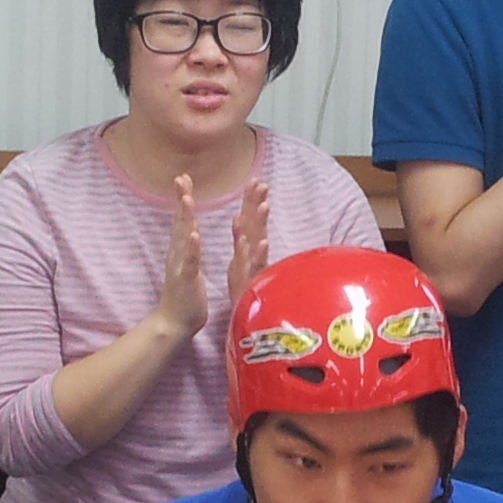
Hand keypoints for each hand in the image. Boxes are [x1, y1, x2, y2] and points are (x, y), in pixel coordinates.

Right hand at [153, 174, 210, 339]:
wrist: (175, 323)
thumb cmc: (186, 295)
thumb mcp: (188, 265)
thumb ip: (188, 247)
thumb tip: (188, 231)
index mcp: (182, 250)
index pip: (183, 219)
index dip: (183, 198)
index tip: (184, 177)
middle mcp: (178, 254)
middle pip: (180, 221)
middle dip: (181, 198)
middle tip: (181, 178)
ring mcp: (181, 266)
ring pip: (184, 238)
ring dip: (185, 218)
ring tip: (187, 199)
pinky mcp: (186, 280)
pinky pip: (190, 262)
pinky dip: (192, 248)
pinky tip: (194, 235)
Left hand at [225, 175, 271, 319]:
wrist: (245, 322)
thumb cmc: (243, 293)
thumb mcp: (239, 262)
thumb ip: (241, 241)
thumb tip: (238, 217)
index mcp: (246, 250)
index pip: (249, 221)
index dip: (251, 200)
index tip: (254, 179)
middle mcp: (253, 257)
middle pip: (255, 226)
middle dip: (258, 203)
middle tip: (261, 182)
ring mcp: (254, 269)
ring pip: (258, 243)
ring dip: (260, 224)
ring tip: (263, 204)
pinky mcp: (254, 284)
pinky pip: (256, 267)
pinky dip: (257, 253)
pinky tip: (261, 240)